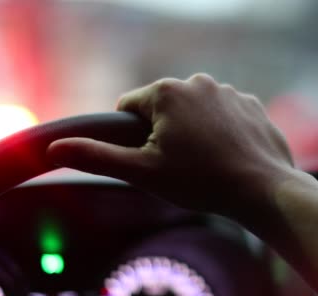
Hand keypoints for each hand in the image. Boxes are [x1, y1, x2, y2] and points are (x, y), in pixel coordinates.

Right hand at [47, 74, 295, 212]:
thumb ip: (97, 157)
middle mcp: (199, 82)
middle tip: (181, 166)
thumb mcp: (143, 172)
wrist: (262, 190)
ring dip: (194, 133)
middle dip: (165, 134)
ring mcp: (229, 92)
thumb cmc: (201, 182)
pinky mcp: (252, 105)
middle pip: (164, 110)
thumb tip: (55, 148)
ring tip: (207, 164)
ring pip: (195, 114)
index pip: (128, 109)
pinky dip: (222, 133)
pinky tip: (229, 156)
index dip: (133, 138)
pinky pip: (224, 117)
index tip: (152, 160)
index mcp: (167, 92)